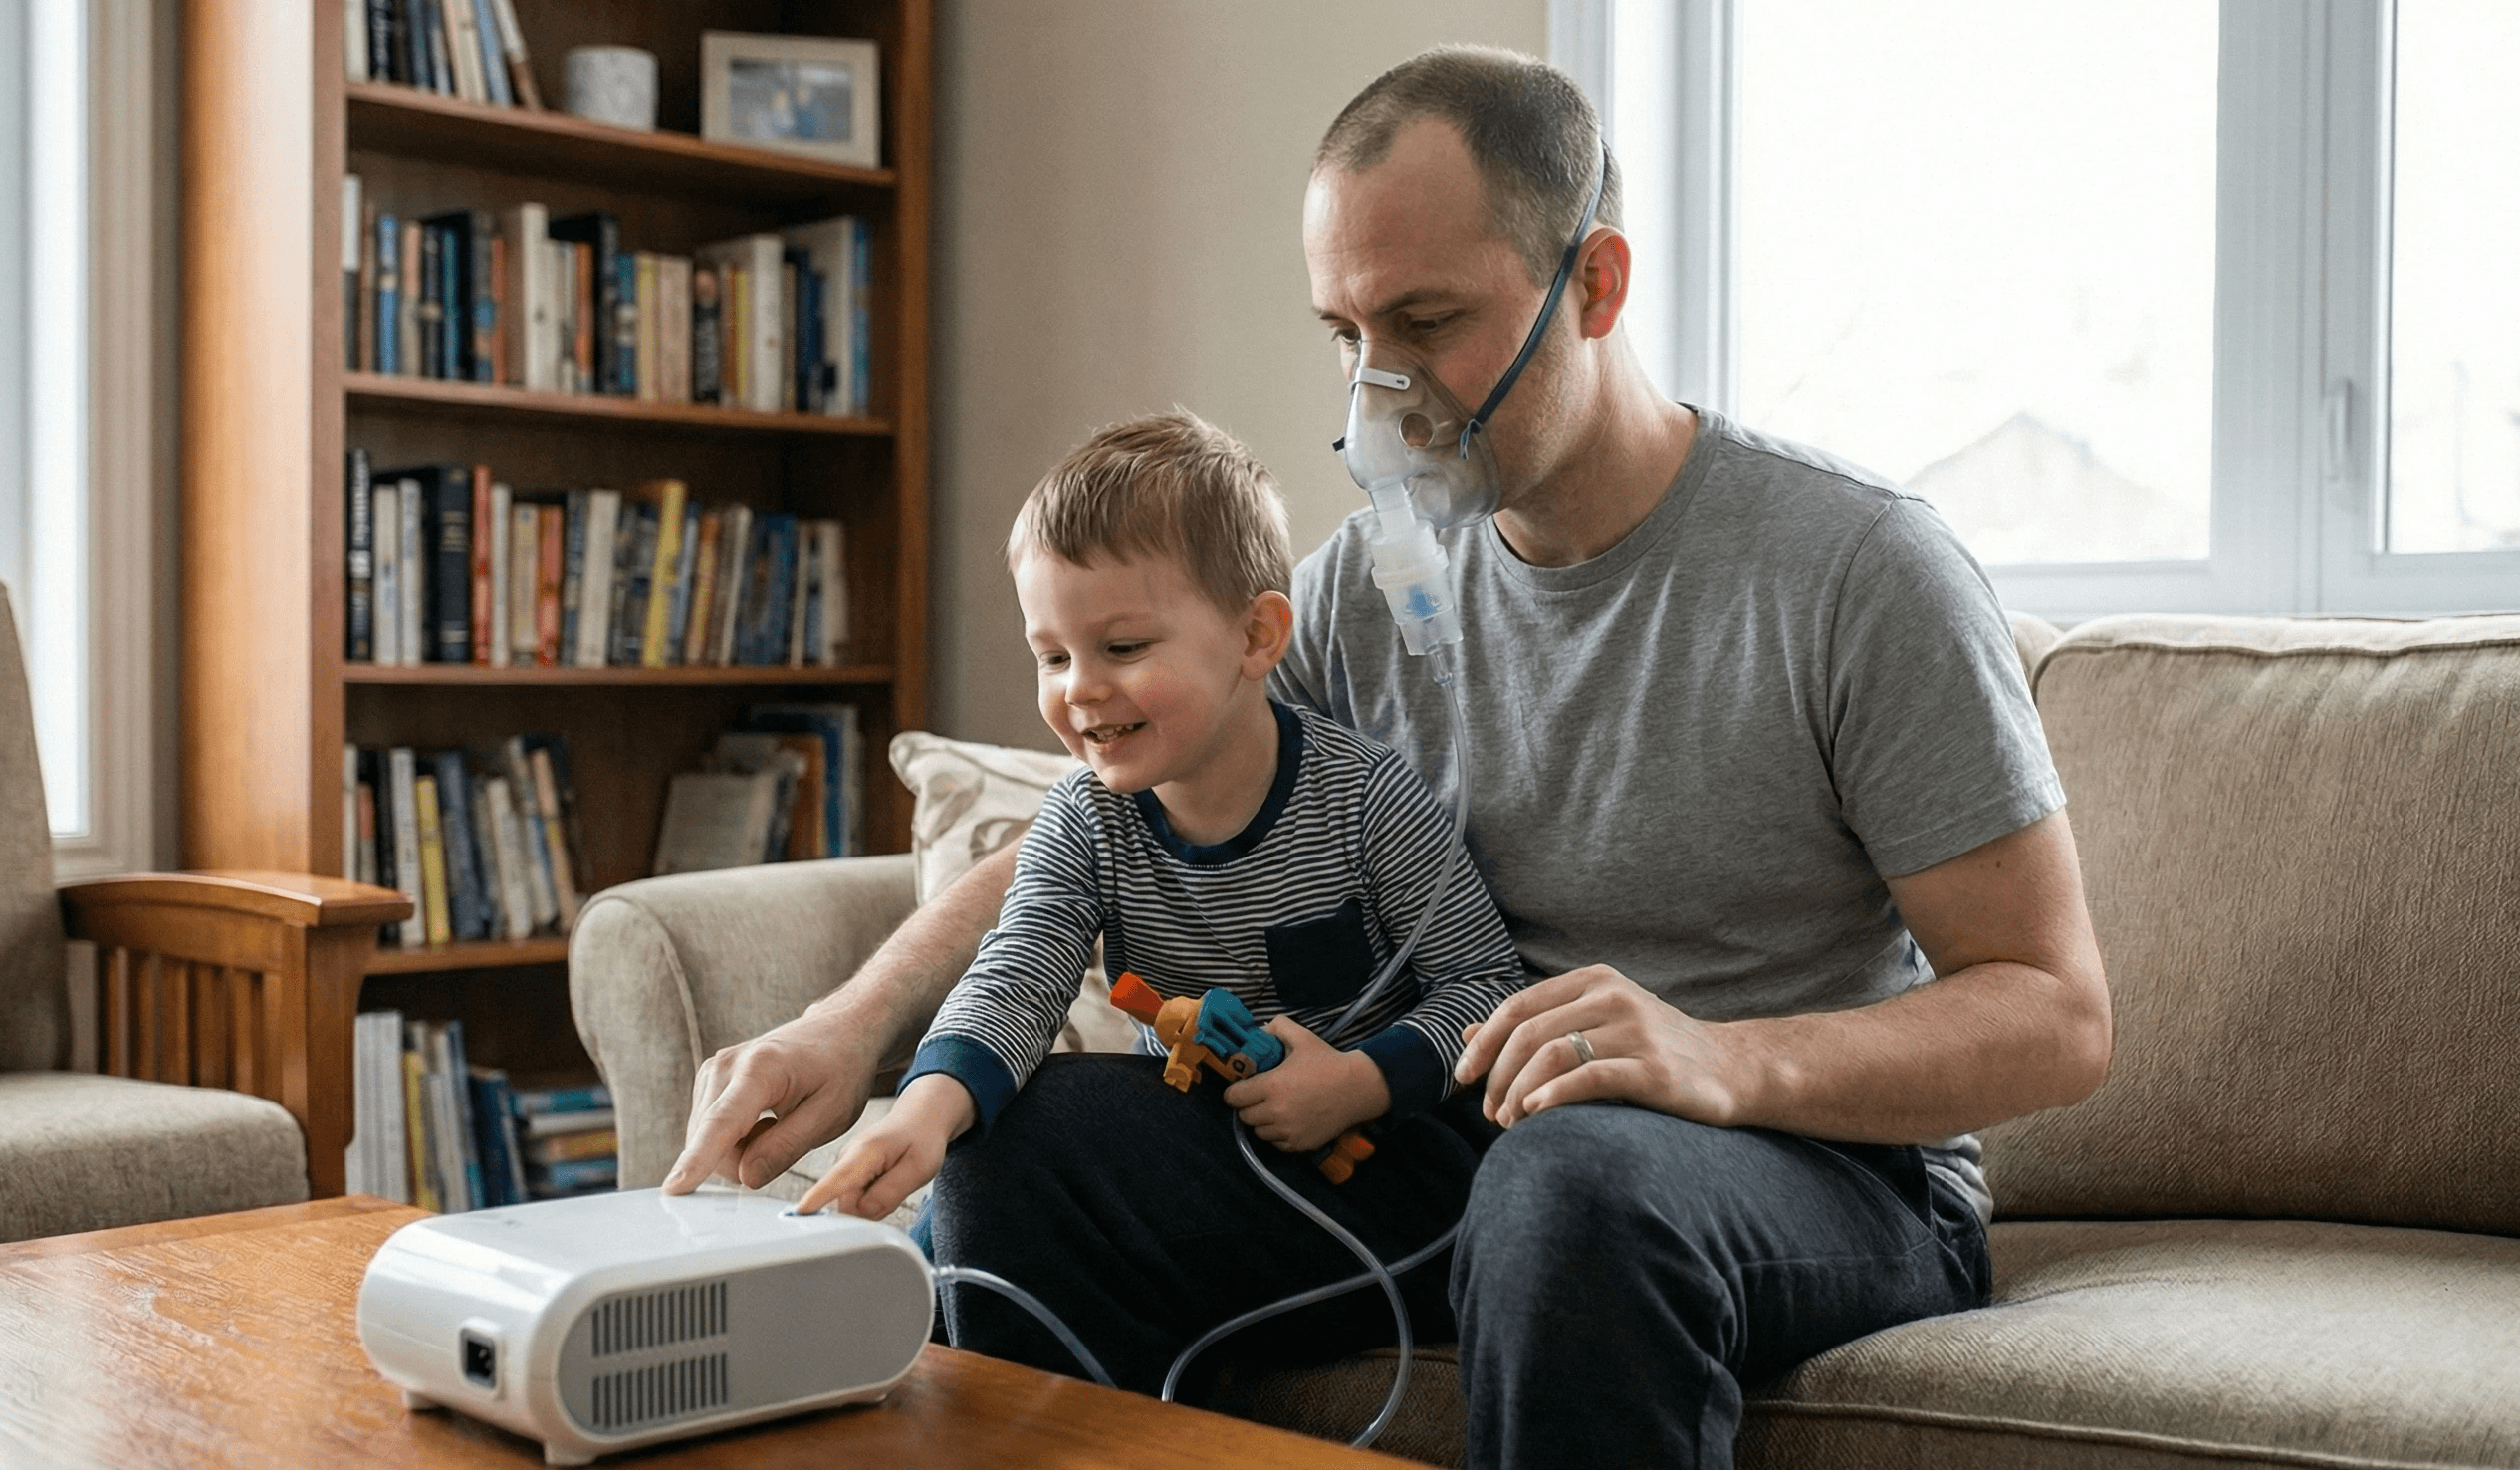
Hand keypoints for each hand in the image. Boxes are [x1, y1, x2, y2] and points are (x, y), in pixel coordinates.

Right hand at [662, 1005, 887, 1194]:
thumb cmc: (840, 1069)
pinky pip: (710, 1130)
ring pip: (706, 1139)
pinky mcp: (709, 1080)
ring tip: (779, 1124)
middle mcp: (726, 1065)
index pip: (722, 1123)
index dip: (698, 1159)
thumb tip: (745, 1177)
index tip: (674, 1188)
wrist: (838, 1032)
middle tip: (787, 1140)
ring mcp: (713, 1070)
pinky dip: (737, 1138)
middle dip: (743, 1160)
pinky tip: (765, 1120)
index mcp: (760, 1068)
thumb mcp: (830, 1114)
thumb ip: (786, 1148)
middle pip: (710, 1140)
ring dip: (741, 1149)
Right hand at [794, 1074, 973, 1219]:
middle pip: (846, 1205)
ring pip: (852, 1206)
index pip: (836, 1181)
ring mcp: (845, 1167)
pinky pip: (857, 1201)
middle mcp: (847, 1159)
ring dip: (874, 1204)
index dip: (817, 1199)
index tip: (799, 1213)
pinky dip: (873, 1199)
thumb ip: (889, 1193)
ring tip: (894, 1181)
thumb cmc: (922, 1138)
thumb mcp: (919, 1168)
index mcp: (864, 1153)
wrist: (920, 1117)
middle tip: (899, 1187)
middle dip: (872, 1209)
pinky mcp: (847, 1175)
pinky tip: (886, 1182)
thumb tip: (862, 1213)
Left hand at [1221, 1018, 1389, 1151]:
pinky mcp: (1300, 1144)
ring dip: (1262, 1122)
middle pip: (1244, 1117)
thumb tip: (1257, 1031)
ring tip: (1276, 1108)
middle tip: (1259, 1097)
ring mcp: (1289, 1131)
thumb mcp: (1302, 1037)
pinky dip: (1278, 1135)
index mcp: (1272, 1085)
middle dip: (1247, 1106)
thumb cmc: (1329, 1062)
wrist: (1358, 1088)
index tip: (1242, 1087)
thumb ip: (1277, 1027)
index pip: (1233, 1097)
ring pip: (1259, 1132)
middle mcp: (1277, 1112)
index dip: (1234, 1091)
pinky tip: (1289, 1120)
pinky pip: (1276, 1144)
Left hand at [1453, 964, 1752, 1128]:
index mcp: (1595, 981)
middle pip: (1528, 1033)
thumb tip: (1467, 1033)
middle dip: (1498, 1076)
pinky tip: (1535, 1113)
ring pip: (1552, 1054)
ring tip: (1509, 1123)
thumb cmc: (1656, 1050)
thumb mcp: (1595, 1026)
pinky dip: (1553, 1095)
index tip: (1463, 1078)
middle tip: (1489, 1115)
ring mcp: (1635, 1029)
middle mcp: (1613, 997)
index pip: (1518, 1007)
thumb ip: (1537, 1027)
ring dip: (1519, 1092)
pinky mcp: (1653, 1067)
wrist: (1734, 1069)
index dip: (1484, 1043)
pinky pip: (1589, 1077)